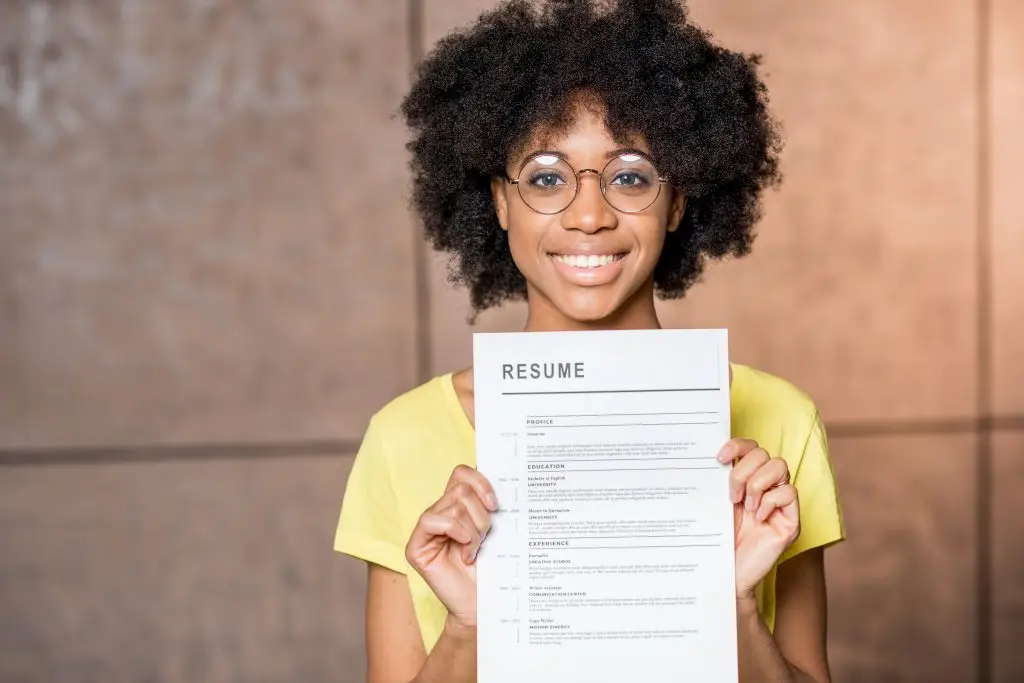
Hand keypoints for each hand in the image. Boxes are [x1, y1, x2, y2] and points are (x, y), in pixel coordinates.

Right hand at [405, 464, 497, 634]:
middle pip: (461, 489)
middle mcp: (438, 514)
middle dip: (481, 515)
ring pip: (453, 506)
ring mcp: (425, 530)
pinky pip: (434, 521)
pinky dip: (457, 533)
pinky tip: (466, 555)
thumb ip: (488, 504)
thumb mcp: (495, 530)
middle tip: (485, 539)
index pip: (461, 473)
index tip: (496, 505)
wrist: (485, 605)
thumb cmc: (492, 568)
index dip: (480, 482)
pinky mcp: (416, 547)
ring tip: (475, 550)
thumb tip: (501, 477)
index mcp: (456, 506)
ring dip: (473, 530)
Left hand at [716, 439, 799, 599]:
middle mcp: (766, 487)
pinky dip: (770, 502)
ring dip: (757, 484)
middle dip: (743, 471)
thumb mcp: (715, 504)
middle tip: (732, 496)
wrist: (726, 574)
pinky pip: (789, 493)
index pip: (751, 447)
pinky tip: (758, 519)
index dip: (737, 446)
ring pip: (780, 466)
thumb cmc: (719, 540)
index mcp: (747, 480)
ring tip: (746, 506)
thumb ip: (719, 480)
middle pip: (764, 454)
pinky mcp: (791, 520)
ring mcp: (780, 503)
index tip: (719, 458)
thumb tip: (713, 455)